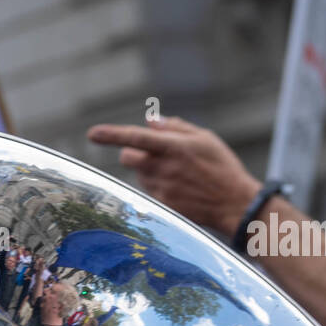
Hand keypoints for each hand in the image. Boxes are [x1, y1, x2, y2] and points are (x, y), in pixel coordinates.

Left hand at [86, 117, 261, 237]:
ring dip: (149, 171)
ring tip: (177, 174)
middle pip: (127, 158)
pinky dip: (157, 186)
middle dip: (132, 153)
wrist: (234, 204)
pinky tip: (179, 188)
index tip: (92, 133)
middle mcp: (163, 168)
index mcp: (174, 147)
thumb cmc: (221, 167)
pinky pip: (147, 191)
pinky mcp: (161, 205)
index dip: (112, 135)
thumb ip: (175, 127)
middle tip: (152, 154)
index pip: (136, 138)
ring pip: (138, 175)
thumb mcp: (205, 138)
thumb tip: (149, 121)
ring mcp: (160, 189)